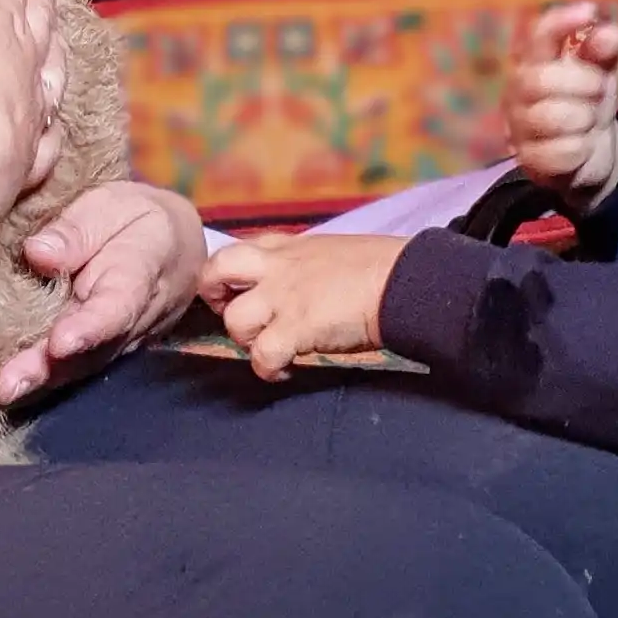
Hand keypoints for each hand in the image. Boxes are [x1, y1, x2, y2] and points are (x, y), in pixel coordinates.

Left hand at [0, 178, 206, 403]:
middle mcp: (138, 316)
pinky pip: (79, 366)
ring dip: (44, 380)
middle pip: (95, 347)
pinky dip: (46, 378)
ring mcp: (125, 340)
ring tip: (5, 390)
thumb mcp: (111, 205)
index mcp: (143, 269)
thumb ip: (76, 230)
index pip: (118, 304)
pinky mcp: (108, 351)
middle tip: (9, 385)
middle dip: (52, 367)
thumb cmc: (136, 218)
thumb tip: (36, 254)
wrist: (178, 246)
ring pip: (85, 364)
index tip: (59, 344)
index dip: (90, 327)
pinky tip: (13, 387)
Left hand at [198, 229, 397, 381]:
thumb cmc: (379, 267)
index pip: (235, 251)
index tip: (237, 293)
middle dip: (212, 296)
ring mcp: (283, 297)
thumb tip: (297, 285)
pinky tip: (284, 371)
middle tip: (236, 317)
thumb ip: (302, 264)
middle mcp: (276, 267)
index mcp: (286, 247)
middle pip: (215, 271)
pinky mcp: (295, 328)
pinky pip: (262, 356)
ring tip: (268, 348)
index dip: (226, 275)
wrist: (404, 281)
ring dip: (247, 341)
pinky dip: (268, 369)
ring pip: (235, 321)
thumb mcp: (329, 251)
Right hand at [505, 0, 617, 201]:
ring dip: (582, 117)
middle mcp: (517, 92)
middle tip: (601, 89)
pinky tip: (583, 146)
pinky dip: (581, 149)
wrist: (588, 156)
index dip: (560, 21)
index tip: (589, 12)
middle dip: (581, 83)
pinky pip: (559, 152)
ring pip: (548, 117)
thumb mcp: (599, 72)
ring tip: (590, 121)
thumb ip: (603, 51)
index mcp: (533, 62)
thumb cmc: (588, 103)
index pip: (537, 35)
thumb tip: (610, 32)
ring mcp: (518, 127)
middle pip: (538, 79)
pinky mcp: (528, 161)